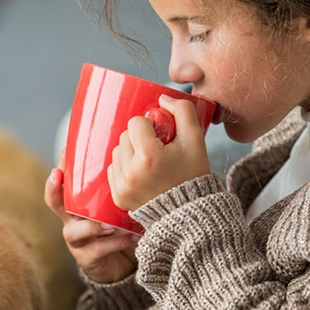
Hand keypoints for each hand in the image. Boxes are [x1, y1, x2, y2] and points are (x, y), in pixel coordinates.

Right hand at [44, 168, 138, 283]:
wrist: (123, 266)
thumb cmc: (121, 232)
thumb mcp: (118, 211)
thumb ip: (120, 195)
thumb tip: (135, 167)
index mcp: (78, 208)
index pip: (62, 188)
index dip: (57, 175)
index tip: (60, 160)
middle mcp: (72, 222)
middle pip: (55, 204)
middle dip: (53, 190)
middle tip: (58, 175)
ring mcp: (78, 242)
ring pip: (73, 231)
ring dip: (91, 226)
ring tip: (111, 225)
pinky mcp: (87, 259)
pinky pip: (98, 249)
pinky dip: (117, 242)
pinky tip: (133, 237)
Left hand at [107, 94, 210, 210]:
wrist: (189, 212)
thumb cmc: (193, 174)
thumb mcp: (196, 140)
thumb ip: (183, 111)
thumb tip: (163, 97)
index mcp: (148, 156)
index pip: (136, 123)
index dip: (151, 125)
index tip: (162, 136)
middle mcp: (130, 172)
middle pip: (125, 136)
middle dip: (140, 138)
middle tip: (157, 148)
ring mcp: (121, 186)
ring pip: (117, 151)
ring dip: (131, 151)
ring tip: (150, 162)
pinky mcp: (117, 196)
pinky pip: (113, 169)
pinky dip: (125, 167)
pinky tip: (142, 174)